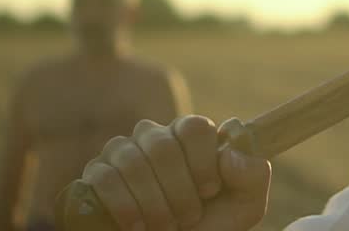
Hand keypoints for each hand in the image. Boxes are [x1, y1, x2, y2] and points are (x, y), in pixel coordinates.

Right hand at [82, 115, 270, 230]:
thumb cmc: (209, 224)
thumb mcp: (244, 205)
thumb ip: (253, 176)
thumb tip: (228, 155)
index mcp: (191, 135)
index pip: (194, 127)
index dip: (202, 162)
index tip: (209, 191)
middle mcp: (155, 135)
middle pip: (163, 146)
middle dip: (178, 191)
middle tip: (188, 217)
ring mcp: (122, 151)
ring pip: (133, 162)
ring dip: (153, 202)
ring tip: (164, 225)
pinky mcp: (95, 173)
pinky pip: (104, 178)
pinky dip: (124, 205)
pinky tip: (137, 224)